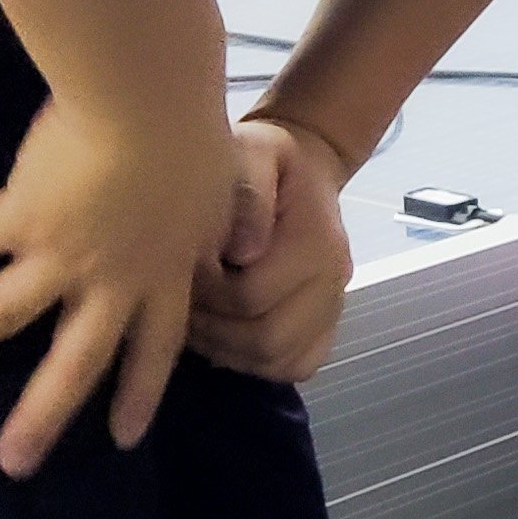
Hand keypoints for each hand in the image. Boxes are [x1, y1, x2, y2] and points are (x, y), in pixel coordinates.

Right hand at [0, 96, 237, 476]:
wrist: (153, 102)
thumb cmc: (196, 135)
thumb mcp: (228, 193)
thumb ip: (227, 228)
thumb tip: (239, 255)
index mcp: (164, 275)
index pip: (156, 349)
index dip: (139, 392)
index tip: (122, 439)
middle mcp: (110, 279)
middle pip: (75, 362)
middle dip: (43, 416)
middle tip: (14, 464)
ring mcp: (61, 254)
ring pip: (2, 316)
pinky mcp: (20, 217)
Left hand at [191, 116, 358, 382]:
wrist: (308, 167)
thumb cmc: (267, 160)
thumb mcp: (253, 153)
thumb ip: (249, 192)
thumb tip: (243, 253)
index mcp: (316, 242)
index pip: (250, 297)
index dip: (205, 292)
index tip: (183, 268)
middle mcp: (333, 282)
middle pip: (265, 340)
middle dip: (213, 329)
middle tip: (184, 301)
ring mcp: (333, 308)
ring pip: (277, 360)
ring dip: (228, 349)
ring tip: (201, 318)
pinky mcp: (326, 325)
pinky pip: (296, 366)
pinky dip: (256, 362)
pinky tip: (229, 336)